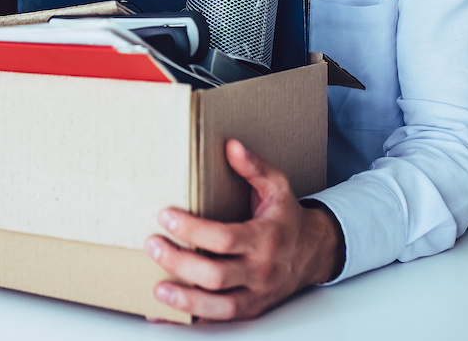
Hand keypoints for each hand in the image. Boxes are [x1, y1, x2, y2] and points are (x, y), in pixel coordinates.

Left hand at [144, 140, 341, 321]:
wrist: (314, 252)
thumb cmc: (287, 218)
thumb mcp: (277, 186)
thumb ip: (254, 167)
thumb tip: (231, 146)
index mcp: (266, 238)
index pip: (225, 238)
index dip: (193, 229)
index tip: (166, 216)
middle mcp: (262, 271)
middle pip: (217, 275)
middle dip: (180, 262)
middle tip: (152, 244)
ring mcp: (256, 294)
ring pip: (220, 306)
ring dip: (186, 301)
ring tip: (158, 289)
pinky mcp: (250, 309)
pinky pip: (220, 320)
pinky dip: (193, 319)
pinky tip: (166, 315)